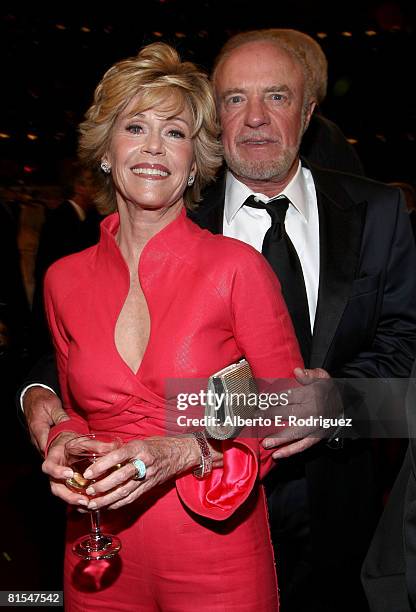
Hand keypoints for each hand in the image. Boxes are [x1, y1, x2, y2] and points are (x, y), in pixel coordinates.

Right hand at [23, 386, 68, 454]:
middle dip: (58, 453)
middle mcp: (35, 437)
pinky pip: (46, 445)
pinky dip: (54, 445)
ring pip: (46, 449)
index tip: (69, 451)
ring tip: (69, 449)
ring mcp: (36, 438)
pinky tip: (63, 444)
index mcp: (38, 429)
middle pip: (46, 451)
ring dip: (56, 449)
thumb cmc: (42, 400)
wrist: (32, 396)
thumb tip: (69, 425)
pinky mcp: (39, 437)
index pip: (45, 447)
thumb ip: (60, 416)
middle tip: (72, 452)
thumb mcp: (53, 405)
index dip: (57, 451)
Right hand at [41, 431, 88, 507]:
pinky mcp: (67, 490)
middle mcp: (54, 476)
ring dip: (77, 503)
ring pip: (65, 497)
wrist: (64, 449)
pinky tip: (94, 506)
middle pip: (56, 489)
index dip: (58, 471)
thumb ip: (94, 445)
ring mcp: (60, 485)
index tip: (69, 473)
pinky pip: (72, 499)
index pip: (49, 467)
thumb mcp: (80, 442)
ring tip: (91, 506)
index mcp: (52, 461)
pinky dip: (81, 504)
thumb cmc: (71, 444)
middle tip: (84, 500)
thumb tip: (112, 447)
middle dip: (70, 497)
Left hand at [83, 436, 222, 510]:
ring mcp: (148, 477)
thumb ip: (122, 449)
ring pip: (125, 491)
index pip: (119, 456)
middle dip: (102, 485)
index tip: (88, 472)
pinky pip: (132, 497)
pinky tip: (106, 506)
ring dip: (107, 499)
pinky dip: (118, 503)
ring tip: (92, 503)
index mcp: (140, 448)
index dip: (102, 465)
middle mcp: (144, 463)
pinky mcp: (149, 487)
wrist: (179, 454)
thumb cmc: (157, 445)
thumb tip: (100, 455)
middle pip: (121, 477)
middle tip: (88, 490)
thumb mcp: (140, 441)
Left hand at [262, 367, 341, 458]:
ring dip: (278, 439)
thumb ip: (309, 374)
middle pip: (287, 414)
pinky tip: (278, 455)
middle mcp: (312, 411)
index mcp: (311, 395)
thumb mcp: (322, 377)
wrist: (346, 406)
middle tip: (255, 418)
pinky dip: (290, 451)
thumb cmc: (328, 390)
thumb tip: (297, 371)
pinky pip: (303, 446)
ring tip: (264, 443)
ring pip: (294, 433)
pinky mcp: (317, 437)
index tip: (258, 401)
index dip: (272, 399)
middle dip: (269, 416)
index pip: (288, 396)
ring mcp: (314, 426)